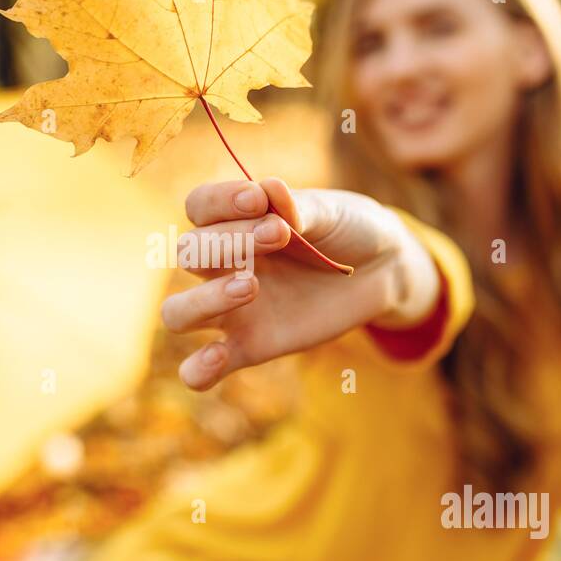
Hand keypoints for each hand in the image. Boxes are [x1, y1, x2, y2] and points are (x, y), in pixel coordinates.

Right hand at [163, 177, 439, 389]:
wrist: (382, 271)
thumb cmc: (348, 230)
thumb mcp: (332, 211)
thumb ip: (300, 207)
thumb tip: (270, 190)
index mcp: (236, 221)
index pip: (199, 207)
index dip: (219, 201)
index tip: (258, 199)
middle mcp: (224, 264)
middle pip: (187, 254)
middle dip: (227, 242)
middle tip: (279, 235)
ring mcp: (232, 309)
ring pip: (178, 313)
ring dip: (204, 300)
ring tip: (251, 286)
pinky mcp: (250, 347)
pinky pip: (202, 369)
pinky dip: (198, 369)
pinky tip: (219, 355)